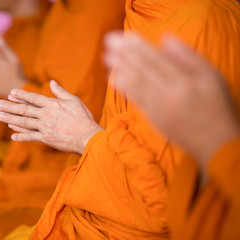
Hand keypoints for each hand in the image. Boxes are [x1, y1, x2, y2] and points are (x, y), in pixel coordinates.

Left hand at [0, 80, 102, 154]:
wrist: (87, 136)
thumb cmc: (82, 118)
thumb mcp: (74, 100)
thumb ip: (61, 91)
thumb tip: (52, 82)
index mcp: (52, 104)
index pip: (33, 98)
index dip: (21, 95)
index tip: (10, 93)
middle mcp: (46, 115)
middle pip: (24, 110)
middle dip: (9, 106)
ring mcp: (45, 127)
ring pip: (24, 122)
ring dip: (10, 118)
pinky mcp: (46, 138)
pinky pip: (31, 137)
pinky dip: (21, 136)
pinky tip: (12, 135)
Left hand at [104, 32, 239, 168]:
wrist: (216, 141)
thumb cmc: (215, 104)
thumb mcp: (210, 76)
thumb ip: (187, 57)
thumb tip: (165, 39)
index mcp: (183, 82)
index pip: (156, 60)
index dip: (139, 47)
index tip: (125, 37)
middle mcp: (168, 94)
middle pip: (143, 71)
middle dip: (124, 55)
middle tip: (109, 43)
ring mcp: (159, 108)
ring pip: (136, 85)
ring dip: (120, 70)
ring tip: (107, 57)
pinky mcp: (154, 119)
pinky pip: (136, 101)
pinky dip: (125, 89)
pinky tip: (115, 79)